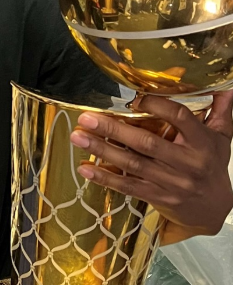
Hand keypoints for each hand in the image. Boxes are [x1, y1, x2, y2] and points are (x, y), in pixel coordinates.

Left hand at [69, 92, 232, 238]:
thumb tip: (225, 86)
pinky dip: (105, 178)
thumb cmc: (211, 165)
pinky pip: (128, 187)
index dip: (157, 106)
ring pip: (132, 164)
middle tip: (87, 117)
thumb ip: (220, 112)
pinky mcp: (158, 197)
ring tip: (78, 136)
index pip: (180, 118)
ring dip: (102, 150)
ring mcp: (171, 182)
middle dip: (114, 129)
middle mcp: (187, 163)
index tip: (134, 98)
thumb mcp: (220, 138)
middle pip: (147, 143)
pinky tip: (85, 168)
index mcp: (202, 143)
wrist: (213, 210)